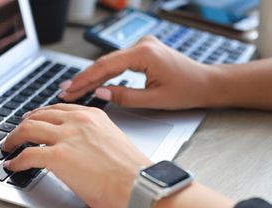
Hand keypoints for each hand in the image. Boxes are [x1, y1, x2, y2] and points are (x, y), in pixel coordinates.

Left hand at [2, 104, 151, 207]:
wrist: (140, 186)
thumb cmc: (133, 174)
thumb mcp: (113, 143)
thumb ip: (93, 141)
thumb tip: (82, 153)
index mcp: (93, 116)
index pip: (59, 109)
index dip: (41, 115)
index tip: (34, 120)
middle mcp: (78, 121)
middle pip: (39, 115)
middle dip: (23, 124)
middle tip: (16, 133)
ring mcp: (67, 137)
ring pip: (28, 129)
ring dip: (14, 138)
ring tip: (8, 147)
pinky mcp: (58, 157)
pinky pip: (27, 155)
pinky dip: (16, 161)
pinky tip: (13, 166)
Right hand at [59, 36, 217, 109]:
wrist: (206, 83)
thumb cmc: (187, 90)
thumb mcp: (154, 99)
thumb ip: (124, 96)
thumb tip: (99, 93)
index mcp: (144, 53)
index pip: (106, 66)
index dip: (85, 79)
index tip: (69, 89)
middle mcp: (142, 45)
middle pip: (105, 62)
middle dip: (84, 78)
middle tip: (65, 91)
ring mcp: (143, 46)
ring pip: (110, 62)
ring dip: (92, 76)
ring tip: (73, 88)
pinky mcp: (144, 52)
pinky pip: (119, 62)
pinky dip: (106, 73)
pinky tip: (92, 82)